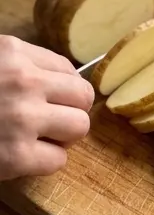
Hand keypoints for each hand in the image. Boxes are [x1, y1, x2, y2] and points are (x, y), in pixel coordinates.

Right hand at [0, 35, 93, 180]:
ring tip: (34, 137)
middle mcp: (22, 81)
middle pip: (82, 98)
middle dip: (68, 111)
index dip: (61, 89)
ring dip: (61, 136)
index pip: (68, 70)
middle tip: (46, 121)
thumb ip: (14, 66)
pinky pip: (59, 160)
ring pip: (79, 128)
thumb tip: (61, 80)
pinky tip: (19, 155)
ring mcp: (22, 119)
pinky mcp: (18, 155)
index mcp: (10, 52)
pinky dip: (43, 162)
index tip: (46, 99)